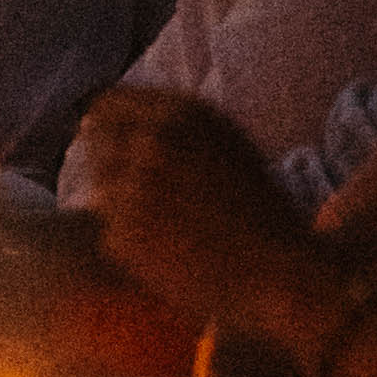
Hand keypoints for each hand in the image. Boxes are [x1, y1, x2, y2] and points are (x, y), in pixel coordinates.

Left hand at [70, 90, 331, 346]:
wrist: (284, 271)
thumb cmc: (262, 210)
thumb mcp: (227, 143)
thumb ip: (172, 125)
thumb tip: (92, 119)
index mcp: (181, 113)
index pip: (106, 105)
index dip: (105, 126)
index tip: (110, 146)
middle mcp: (152, 142)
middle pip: (94, 143)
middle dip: (109, 164)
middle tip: (141, 196)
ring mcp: (132, 188)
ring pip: (98, 190)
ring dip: (119, 206)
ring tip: (166, 229)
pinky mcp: (122, 234)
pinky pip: (108, 233)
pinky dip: (129, 245)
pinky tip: (169, 255)